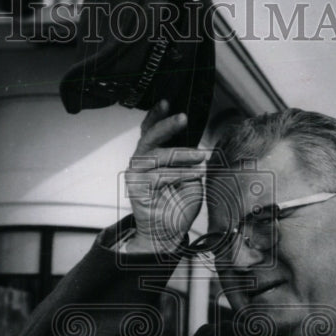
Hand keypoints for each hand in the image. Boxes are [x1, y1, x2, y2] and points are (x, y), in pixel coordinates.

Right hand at [123, 100, 205, 254]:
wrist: (168, 233)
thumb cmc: (178, 203)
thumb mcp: (190, 176)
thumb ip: (189, 159)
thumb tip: (198, 142)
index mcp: (151, 154)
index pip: (149, 129)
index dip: (156, 114)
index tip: (167, 102)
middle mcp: (140, 161)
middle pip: (149, 137)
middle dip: (167, 125)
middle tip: (183, 118)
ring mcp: (135, 174)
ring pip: (157, 156)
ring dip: (182, 155)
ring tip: (200, 157)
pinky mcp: (136, 188)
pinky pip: (158, 175)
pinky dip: (179, 174)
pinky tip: (194, 175)